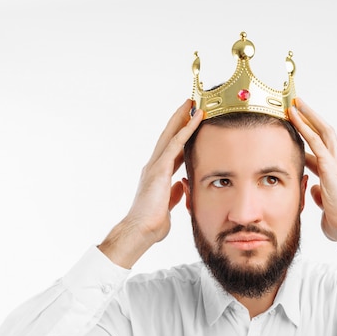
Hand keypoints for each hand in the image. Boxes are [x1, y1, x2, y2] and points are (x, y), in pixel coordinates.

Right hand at [99, 100, 202, 267]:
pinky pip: (175, 144)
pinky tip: (195, 119)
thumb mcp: (168, 205)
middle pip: (168, 137)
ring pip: (170, 135)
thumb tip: (181, 185)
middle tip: (191, 104)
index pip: (171, 151)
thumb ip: (174, 193)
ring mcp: (155, 166)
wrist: (141, 231)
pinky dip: (186, 130)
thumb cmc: (153, 224)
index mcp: (157, 175)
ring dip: (182, 118)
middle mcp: (154, 167)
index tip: (190, 124)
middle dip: (179, 120)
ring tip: (194, 104)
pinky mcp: (159, 169)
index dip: (181, 136)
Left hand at [289, 98, 336, 275]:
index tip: (297, 129)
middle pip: (325, 133)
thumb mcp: (325, 205)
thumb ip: (319, 195)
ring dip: (307, 116)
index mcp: (335, 173)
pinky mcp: (331, 166)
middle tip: (297, 106)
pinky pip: (316, 141)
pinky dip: (304, 127)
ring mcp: (336, 163)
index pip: (321, 149)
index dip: (309, 137)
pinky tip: (293, 118)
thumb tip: (313, 189)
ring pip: (322, 132)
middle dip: (311, 118)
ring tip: (294, 104)